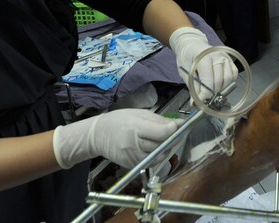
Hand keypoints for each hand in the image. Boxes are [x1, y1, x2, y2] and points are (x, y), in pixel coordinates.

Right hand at [53, 109, 178, 169]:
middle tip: (172, 131)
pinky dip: (157, 155)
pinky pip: (152, 162)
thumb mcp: (140, 114)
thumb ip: (160, 120)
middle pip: (162, 145)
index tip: (178, 125)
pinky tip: (153, 146)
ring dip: (165, 148)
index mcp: (135, 128)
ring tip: (162, 139)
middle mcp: (134, 145)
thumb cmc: (119, 120)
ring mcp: (132, 157)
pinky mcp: (132, 165)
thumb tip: (180, 124)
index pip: (161, 133)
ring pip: (159, 155)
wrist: (98, 135)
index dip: (173, 130)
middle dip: (171, 138)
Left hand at [169, 28, 237, 102]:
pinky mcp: (230, 60)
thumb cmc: (187, 57)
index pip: (208, 80)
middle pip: (219, 81)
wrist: (192, 44)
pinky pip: (234, 74)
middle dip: (212, 94)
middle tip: (204, 99)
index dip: (204, 94)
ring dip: (221, 89)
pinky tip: (220, 84)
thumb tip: (196, 103)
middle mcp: (217, 56)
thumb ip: (192, 87)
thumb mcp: (185, 72)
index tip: (199, 103)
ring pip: (228, 79)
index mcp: (203, 57)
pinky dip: (228, 82)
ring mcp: (225, 57)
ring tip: (212, 92)